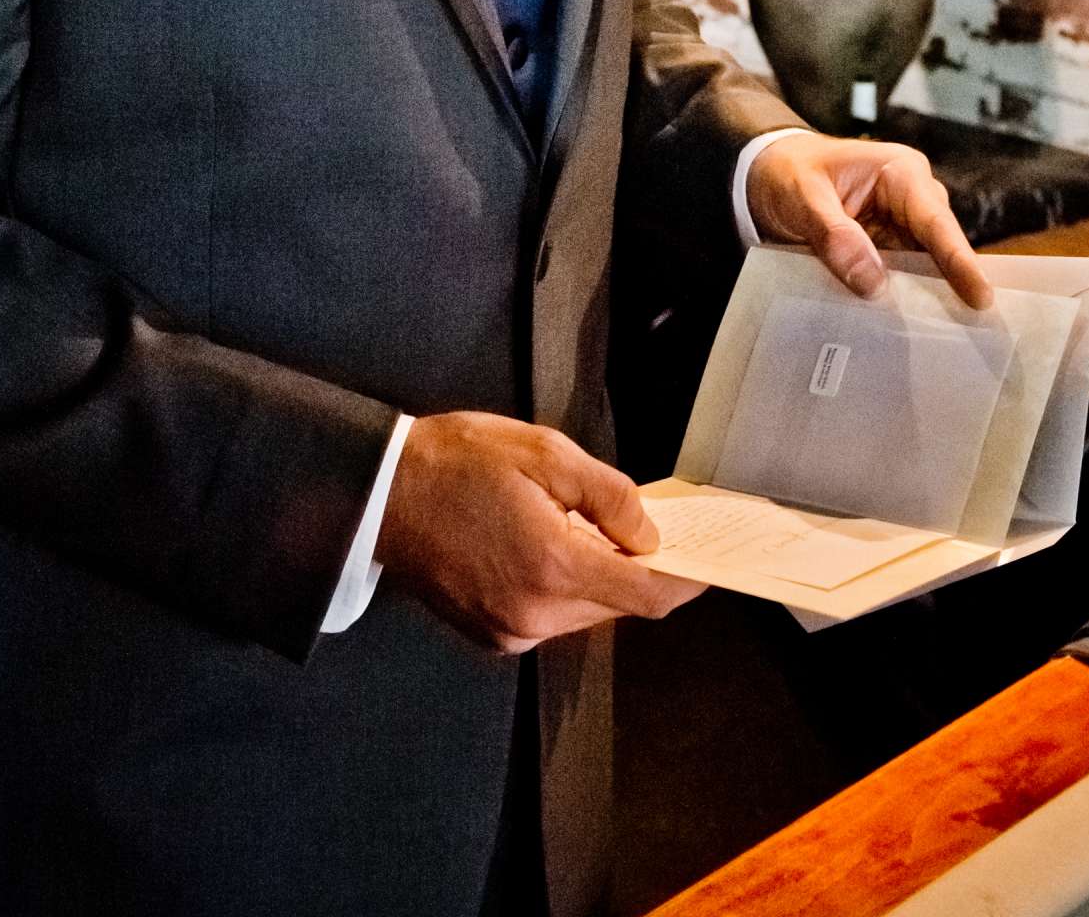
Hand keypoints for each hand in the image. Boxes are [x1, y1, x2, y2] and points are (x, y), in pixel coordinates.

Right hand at [375, 410, 704, 652]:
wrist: (379, 494)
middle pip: (617, 605)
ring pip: (584, 612)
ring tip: (581, 524)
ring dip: (596, 574)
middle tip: (639, 523)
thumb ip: (609, 495)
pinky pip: (550, 617)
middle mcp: (535, 615)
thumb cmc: (456, 461)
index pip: (646, 595)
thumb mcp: (544, 452)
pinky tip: (545, 544)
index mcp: (553, 567)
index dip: (686, 581)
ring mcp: (510, 632)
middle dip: (635, 566)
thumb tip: (649, 535)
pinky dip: (562, 585)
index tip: (710, 564)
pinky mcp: (491, 635)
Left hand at [745, 131, 992, 309]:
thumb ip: (834, 234)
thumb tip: (873, 282)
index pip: (935, 221)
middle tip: (969, 333)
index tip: (981, 297)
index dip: (960, 260)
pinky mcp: (885, 252)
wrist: (764, 174)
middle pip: (939, 250)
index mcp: (900, 173)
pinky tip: (900, 332)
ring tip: (939, 343)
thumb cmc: (787, 172)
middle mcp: (911, 201)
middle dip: (951, 288)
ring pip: (923, 270)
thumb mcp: (803, 196)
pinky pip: (899, 280)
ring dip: (923, 301)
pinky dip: (898, 302)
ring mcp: (900, 229)